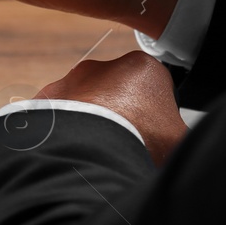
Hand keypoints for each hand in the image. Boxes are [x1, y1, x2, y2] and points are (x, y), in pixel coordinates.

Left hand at [38, 51, 186, 164]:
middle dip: (118, 120)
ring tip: (95, 156)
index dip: (155, 119)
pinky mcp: (43, 101)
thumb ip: (181, 138)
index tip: (152, 140)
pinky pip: (56, 120)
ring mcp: (69, 82)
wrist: (89, 153)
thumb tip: (181, 149)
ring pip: (83, 107)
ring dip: (88, 128)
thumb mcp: (181, 141)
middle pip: (116, 97)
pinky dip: (62, 135)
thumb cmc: (140, 141)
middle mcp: (102, 68)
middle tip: (122, 149)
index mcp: (142, 69)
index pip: (153, 91)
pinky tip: (72, 155)